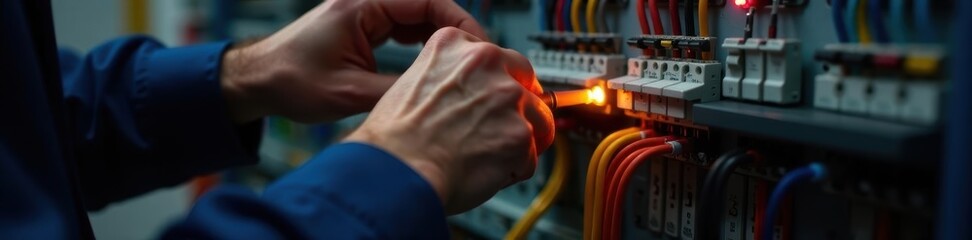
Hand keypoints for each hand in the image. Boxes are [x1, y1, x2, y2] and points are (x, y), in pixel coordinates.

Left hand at [220, 0, 487, 122]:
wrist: (257, 81)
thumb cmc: (289, 80)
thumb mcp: (349, 92)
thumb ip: (397, 90)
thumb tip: (438, 96)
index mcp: (363, 4)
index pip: (427, 1)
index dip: (460, 23)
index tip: (479, 46)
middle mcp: (366, 2)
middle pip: (428, 6)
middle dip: (456, 31)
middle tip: (478, 59)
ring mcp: (365, 12)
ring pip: (418, 16)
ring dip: (442, 37)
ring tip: (461, 64)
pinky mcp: (363, 26)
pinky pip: (404, 26)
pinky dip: (423, 43)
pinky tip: (434, 64)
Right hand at [345, 27, 554, 213]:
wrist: (397, 170)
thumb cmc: (396, 138)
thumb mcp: (415, 81)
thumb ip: (453, 79)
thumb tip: (476, 96)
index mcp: (457, 44)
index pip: (499, 57)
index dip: (498, 83)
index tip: (492, 99)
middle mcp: (487, 63)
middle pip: (526, 82)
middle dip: (518, 107)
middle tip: (496, 130)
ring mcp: (508, 99)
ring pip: (537, 121)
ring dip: (518, 141)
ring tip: (485, 157)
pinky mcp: (521, 135)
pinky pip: (531, 157)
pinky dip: (513, 170)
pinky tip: (485, 173)